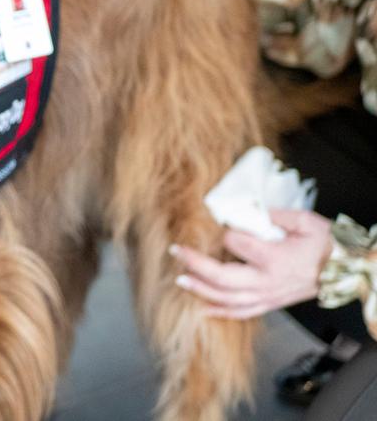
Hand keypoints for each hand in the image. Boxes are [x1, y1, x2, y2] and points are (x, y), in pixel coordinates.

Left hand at [170, 210, 333, 319]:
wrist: (344, 271)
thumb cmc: (326, 245)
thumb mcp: (305, 220)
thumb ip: (275, 214)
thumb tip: (250, 210)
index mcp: (275, 258)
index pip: (236, 243)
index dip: (225, 232)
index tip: (221, 223)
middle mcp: (267, 281)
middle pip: (222, 277)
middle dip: (195, 264)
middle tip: (177, 251)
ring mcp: (267, 296)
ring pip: (227, 298)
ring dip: (201, 289)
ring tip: (180, 279)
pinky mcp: (270, 304)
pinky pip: (240, 312)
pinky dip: (219, 311)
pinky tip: (202, 308)